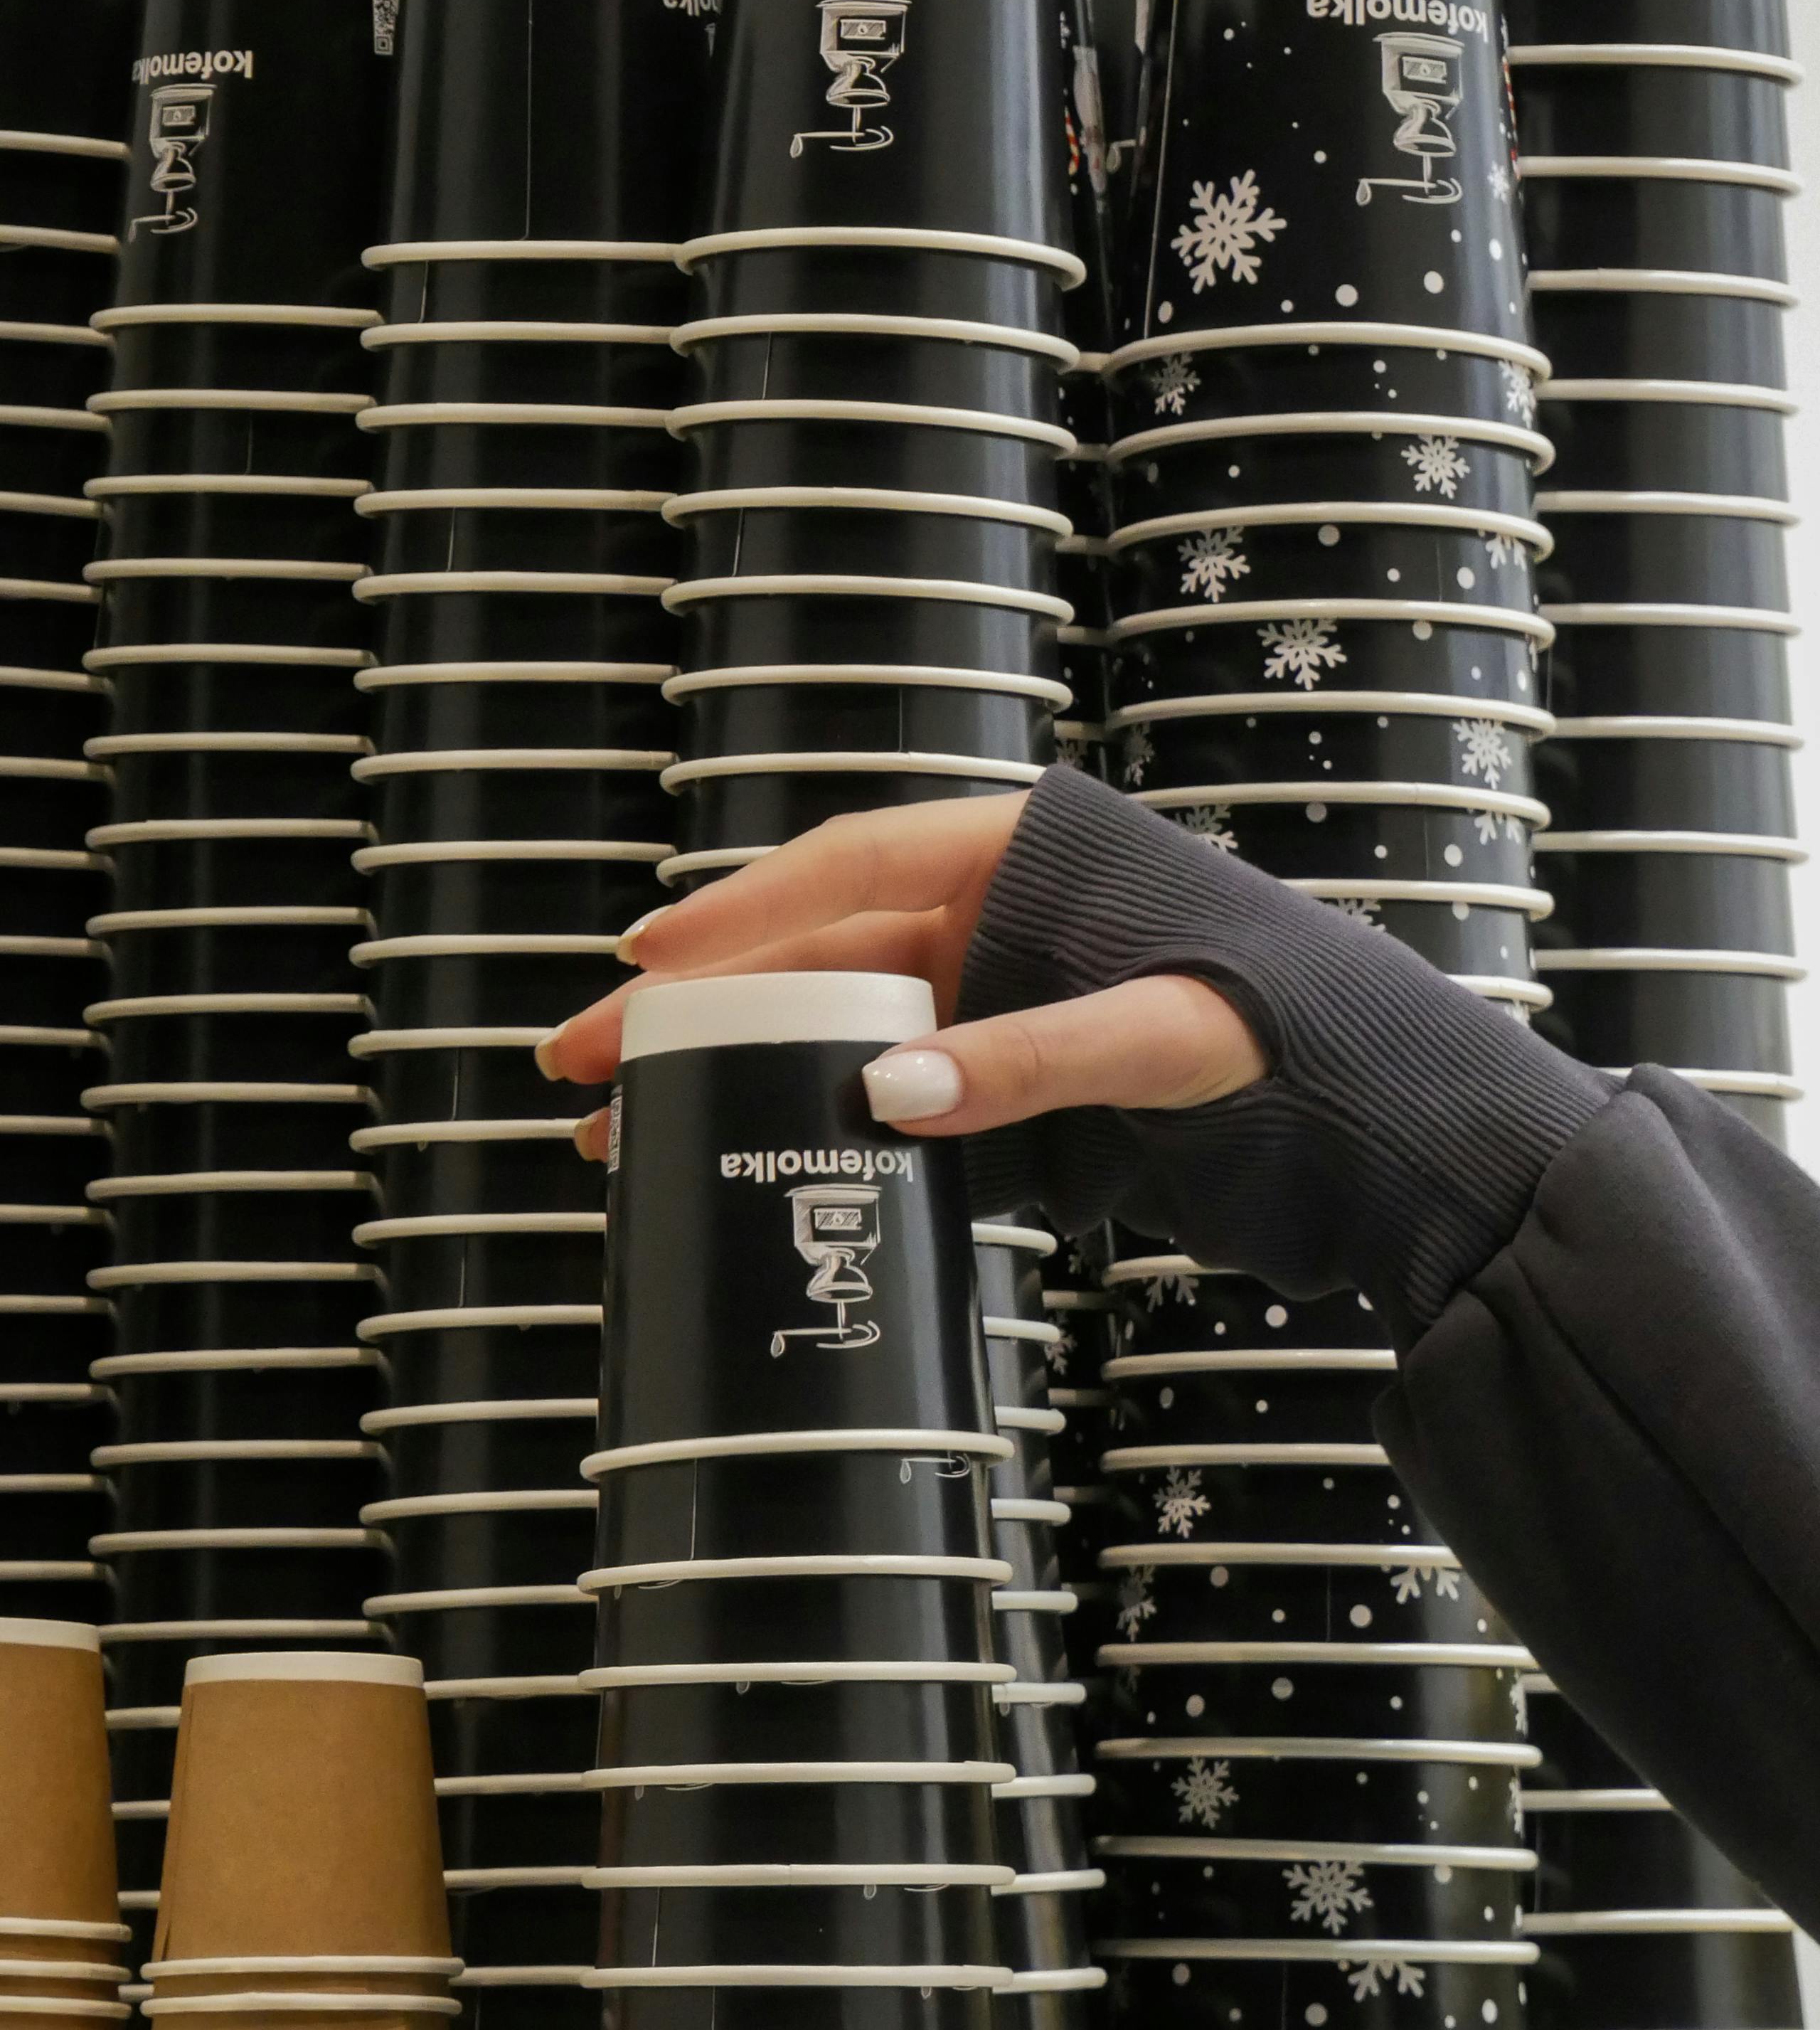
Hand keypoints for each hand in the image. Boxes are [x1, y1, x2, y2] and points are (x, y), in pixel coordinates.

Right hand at [534, 793, 1268, 1155]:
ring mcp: (1004, 1007)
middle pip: (821, 953)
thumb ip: (1035, 1058)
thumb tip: (889, 1090)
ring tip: (632, 1132)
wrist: (1386, 1122)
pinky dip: (824, 1131)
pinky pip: (901, 1101)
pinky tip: (751, 1167)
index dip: (742, 914)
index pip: (855, 864)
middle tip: (584, 1065)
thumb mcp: (1169, 1036)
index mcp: (1027, 862)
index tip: (645, 967)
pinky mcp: (1022, 1090)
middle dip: (702, 1009)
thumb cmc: (1298, 1039)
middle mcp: (1000, 924)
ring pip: (842, 1031)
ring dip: (743, 1076)